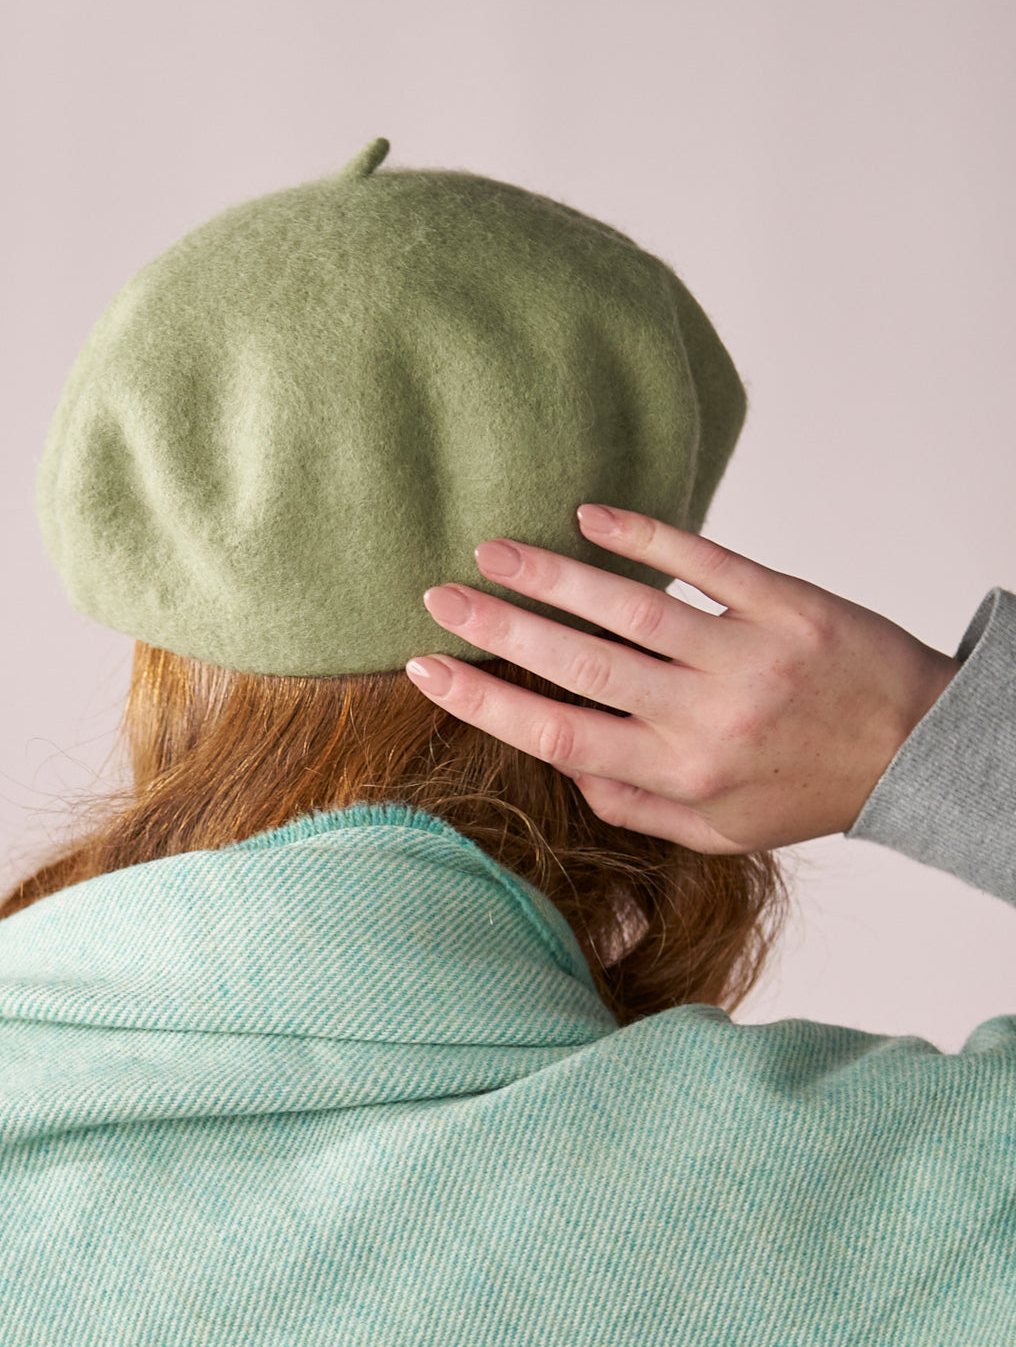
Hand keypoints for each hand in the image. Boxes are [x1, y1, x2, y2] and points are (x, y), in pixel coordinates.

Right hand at [405, 505, 961, 854]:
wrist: (918, 750)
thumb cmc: (809, 792)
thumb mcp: (720, 832)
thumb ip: (636, 807)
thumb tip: (564, 765)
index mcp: (679, 777)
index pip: (558, 737)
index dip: (485, 702)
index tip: (427, 669)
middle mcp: (704, 719)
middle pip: (577, 668)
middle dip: (496, 630)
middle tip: (437, 595)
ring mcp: (745, 657)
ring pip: (628, 610)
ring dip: (552, 576)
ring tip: (494, 550)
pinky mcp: (784, 605)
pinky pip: (704, 562)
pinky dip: (644, 536)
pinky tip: (591, 515)